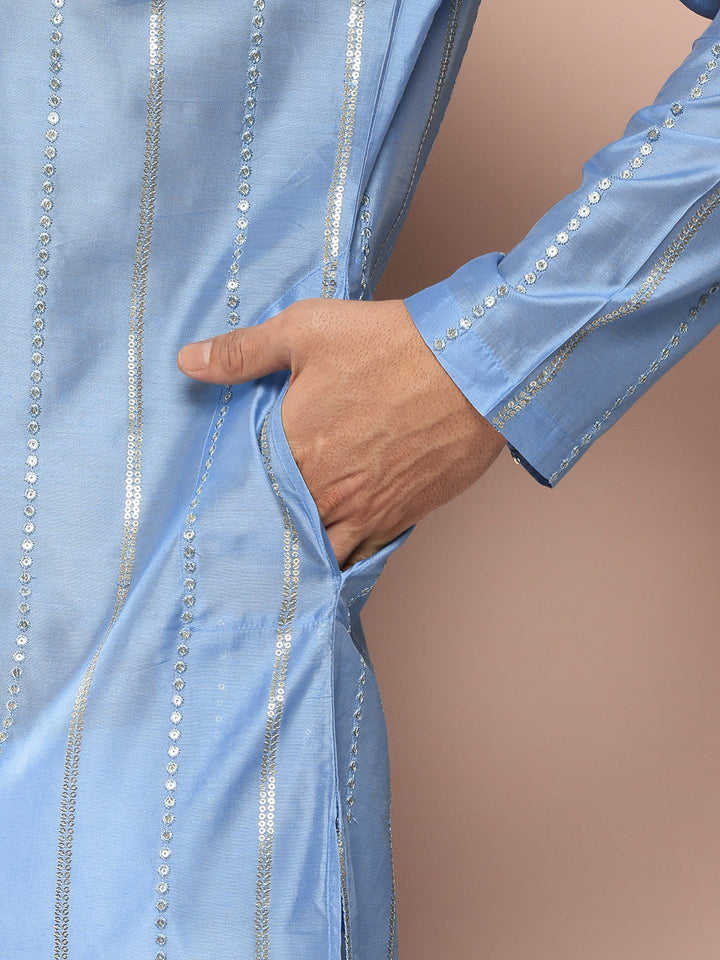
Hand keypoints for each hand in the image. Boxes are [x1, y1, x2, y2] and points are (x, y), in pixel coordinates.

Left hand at [177, 299, 505, 568]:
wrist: (474, 369)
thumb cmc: (391, 346)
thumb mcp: (306, 331)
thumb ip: (243, 353)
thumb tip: (188, 362)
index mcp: (291, 450)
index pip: (243, 491)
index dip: (231, 498)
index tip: (219, 503)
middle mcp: (323, 493)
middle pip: (277, 529)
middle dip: (262, 533)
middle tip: (245, 538)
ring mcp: (363, 513)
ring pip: (317, 553)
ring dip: (301, 554)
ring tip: (284, 556)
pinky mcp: (398, 520)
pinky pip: (360, 557)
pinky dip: (342, 560)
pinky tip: (331, 557)